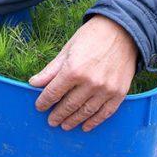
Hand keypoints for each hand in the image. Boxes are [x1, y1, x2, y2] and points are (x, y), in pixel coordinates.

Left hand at [28, 14, 136, 131]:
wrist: (122, 31)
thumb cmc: (91, 37)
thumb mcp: (67, 50)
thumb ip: (50, 70)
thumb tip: (33, 83)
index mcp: (73, 70)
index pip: (53, 93)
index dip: (44, 102)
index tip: (40, 107)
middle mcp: (90, 82)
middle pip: (68, 105)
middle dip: (57, 114)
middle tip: (51, 121)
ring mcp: (106, 89)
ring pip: (85, 112)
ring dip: (73, 121)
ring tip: (65, 125)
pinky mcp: (119, 93)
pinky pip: (105, 113)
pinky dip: (94, 122)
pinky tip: (86, 126)